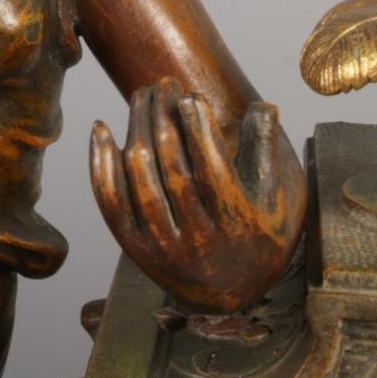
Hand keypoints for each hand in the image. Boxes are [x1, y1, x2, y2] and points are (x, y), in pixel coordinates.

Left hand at [90, 78, 305, 312]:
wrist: (230, 295)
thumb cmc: (258, 235)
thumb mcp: (275, 199)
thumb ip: (264, 151)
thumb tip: (263, 104)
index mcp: (237, 227)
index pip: (214, 172)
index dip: (200, 132)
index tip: (189, 97)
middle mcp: (198, 242)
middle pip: (173, 169)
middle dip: (165, 120)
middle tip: (162, 83)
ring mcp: (162, 247)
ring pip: (141, 180)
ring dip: (137, 130)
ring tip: (141, 96)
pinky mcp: (135, 249)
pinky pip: (111, 202)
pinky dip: (101, 165)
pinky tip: (101, 129)